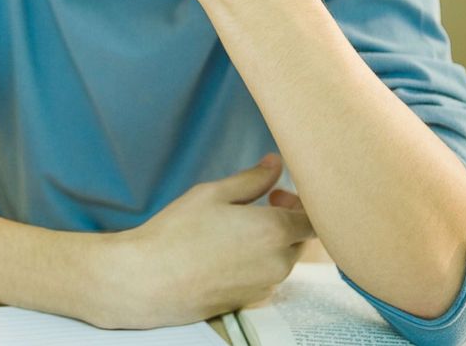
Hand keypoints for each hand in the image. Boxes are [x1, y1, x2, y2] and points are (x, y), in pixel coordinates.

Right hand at [85, 154, 313, 328]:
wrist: (150, 280)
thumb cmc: (177, 233)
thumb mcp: (212, 194)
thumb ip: (251, 179)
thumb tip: (275, 164)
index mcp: (274, 231)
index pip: (315, 219)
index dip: (301, 203)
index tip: (277, 194)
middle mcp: (278, 262)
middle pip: (301, 239)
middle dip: (286, 221)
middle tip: (257, 207)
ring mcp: (265, 285)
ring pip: (282, 259)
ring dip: (270, 243)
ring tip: (235, 231)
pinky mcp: (250, 300)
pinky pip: (265, 277)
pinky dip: (255, 263)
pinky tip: (225, 254)